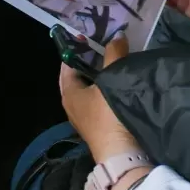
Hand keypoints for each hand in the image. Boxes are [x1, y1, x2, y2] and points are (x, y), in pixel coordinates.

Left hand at [59, 32, 139, 161]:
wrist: (121, 154)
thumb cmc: (108, 115)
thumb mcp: (111, 82)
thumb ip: (114, 56)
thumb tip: (117, 35)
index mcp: (69, 94)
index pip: (67, 66)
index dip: (76, 50)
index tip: (88, 37)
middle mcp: (73, 106)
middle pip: (78, 78)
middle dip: (89, 63)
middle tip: (103, 46)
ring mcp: (85, 118)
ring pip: (90, 90)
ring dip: (99, 76)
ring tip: (114, 61)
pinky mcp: (98, 126)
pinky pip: (99, 100)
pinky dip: (106, 89)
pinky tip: (119, 83)